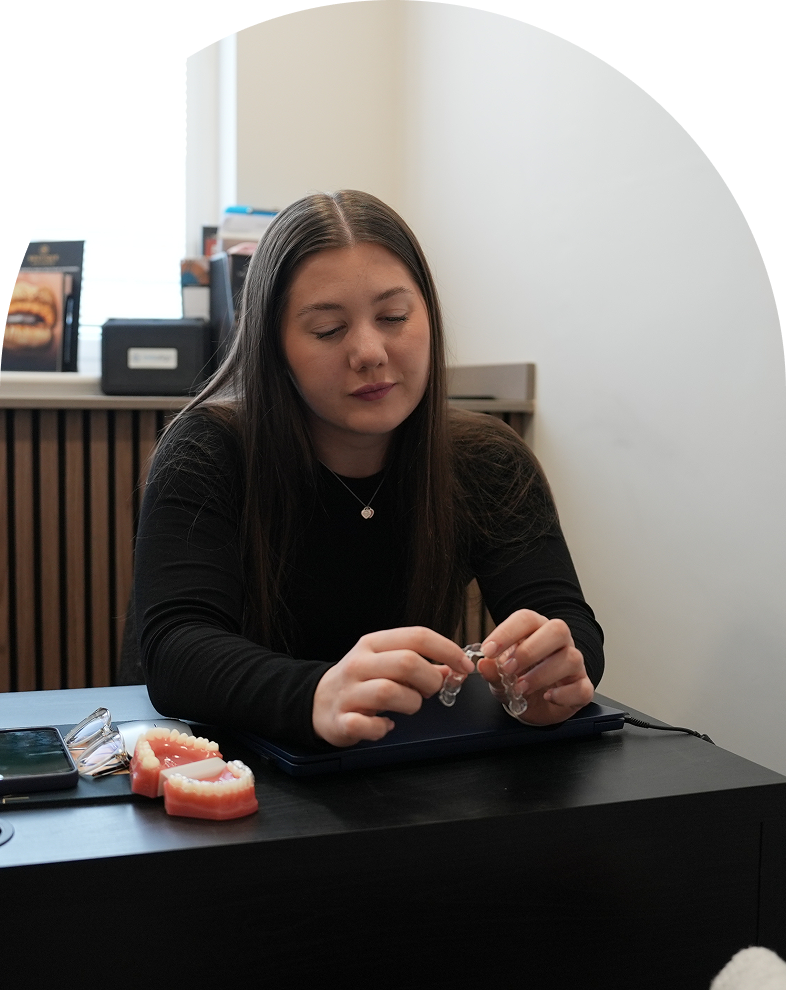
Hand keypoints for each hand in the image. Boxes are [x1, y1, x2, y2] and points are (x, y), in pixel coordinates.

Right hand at [313, 627, 474, 746]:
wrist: (316, 701)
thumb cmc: (359, 680)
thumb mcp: (384, 661)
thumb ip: (417, 661)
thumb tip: (451, 667)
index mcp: (373, 644)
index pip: (417, 636)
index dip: (447, 650)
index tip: (464, 665)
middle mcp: (359, 663)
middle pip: (406, 663)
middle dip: (430, 680)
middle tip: (431, 690)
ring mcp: (348, 692)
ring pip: (389, 692)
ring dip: (411, 703)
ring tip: (409, 707)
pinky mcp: (341, 720)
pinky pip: (367, 725)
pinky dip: (382, 729)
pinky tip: (385, 726)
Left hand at [476, 610, 592, 725]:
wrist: (535, 705)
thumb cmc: (519, 680)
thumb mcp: (500, 676)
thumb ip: (493, 670)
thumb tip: (483, 664)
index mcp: (537, 630)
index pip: (527, 619)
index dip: (507, 632)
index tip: (488, 650)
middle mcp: (559, 642)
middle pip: (557, 630)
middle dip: (530, 650)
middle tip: (508, 669)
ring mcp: (575, 664)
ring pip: (571, 658)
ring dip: (542, 674)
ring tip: (520, 688)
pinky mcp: (582, 687)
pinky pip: (582, 687)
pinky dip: (563, 694)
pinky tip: (547, 697)